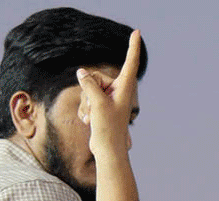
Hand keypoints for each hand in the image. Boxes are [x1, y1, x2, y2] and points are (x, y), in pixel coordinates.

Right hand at [76, 29, 141, 158]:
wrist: (108, 151)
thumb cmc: (108, 129)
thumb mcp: (97, 103)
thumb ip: (89, 84)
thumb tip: (81, 72)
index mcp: (125, 88)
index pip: (130, 63)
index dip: (132, 47)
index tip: (137, 32)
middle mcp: (118, 91)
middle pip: (95, 77)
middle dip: (89, 91)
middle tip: (95, 109)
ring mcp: (109, 98)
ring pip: (88, 89)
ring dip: (86, 103)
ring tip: (92, 118)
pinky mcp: (101, 106)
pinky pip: (86, 99)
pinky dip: (85, 110)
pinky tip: (89, 121)